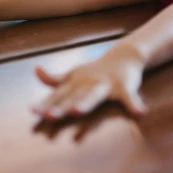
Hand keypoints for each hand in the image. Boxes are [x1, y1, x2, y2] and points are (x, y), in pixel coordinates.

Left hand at [32, 44, 147, 119]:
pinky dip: (134, 105)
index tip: (32, 111)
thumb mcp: (73, 75)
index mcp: (75, 83)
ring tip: (77, 111)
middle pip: (72, 97)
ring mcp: (105, 84)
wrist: (125, 56)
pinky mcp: (124, 87)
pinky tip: (140, 114)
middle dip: (60, 107)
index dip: (45, 104)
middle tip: (48, 116)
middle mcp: (87, 83)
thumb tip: (36, 70)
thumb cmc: (95, 71)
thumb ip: (54, 78)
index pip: (57, 95)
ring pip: (94, 95)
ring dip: (86, 103)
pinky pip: (130, 98)